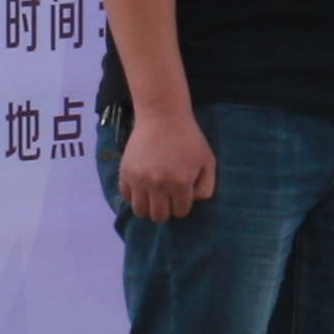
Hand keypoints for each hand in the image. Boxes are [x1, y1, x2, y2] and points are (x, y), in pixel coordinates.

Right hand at [115, 103, 217, 221]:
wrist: (163, 116)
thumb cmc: (189, 139)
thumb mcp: (208, 162)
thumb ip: (206, 187)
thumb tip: (192, 202)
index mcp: (181, 184)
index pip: (180, 213)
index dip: (182, 206)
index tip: (181, 194)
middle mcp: (159, 185)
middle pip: (159, 217)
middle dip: (165, 211)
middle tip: (167, 198)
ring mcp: (139, 179)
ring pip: (140, 211)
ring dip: (148, 207)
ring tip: (153, 196)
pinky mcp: (125, 172)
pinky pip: (126, 197)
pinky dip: (134, 196)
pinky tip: (142, 187)